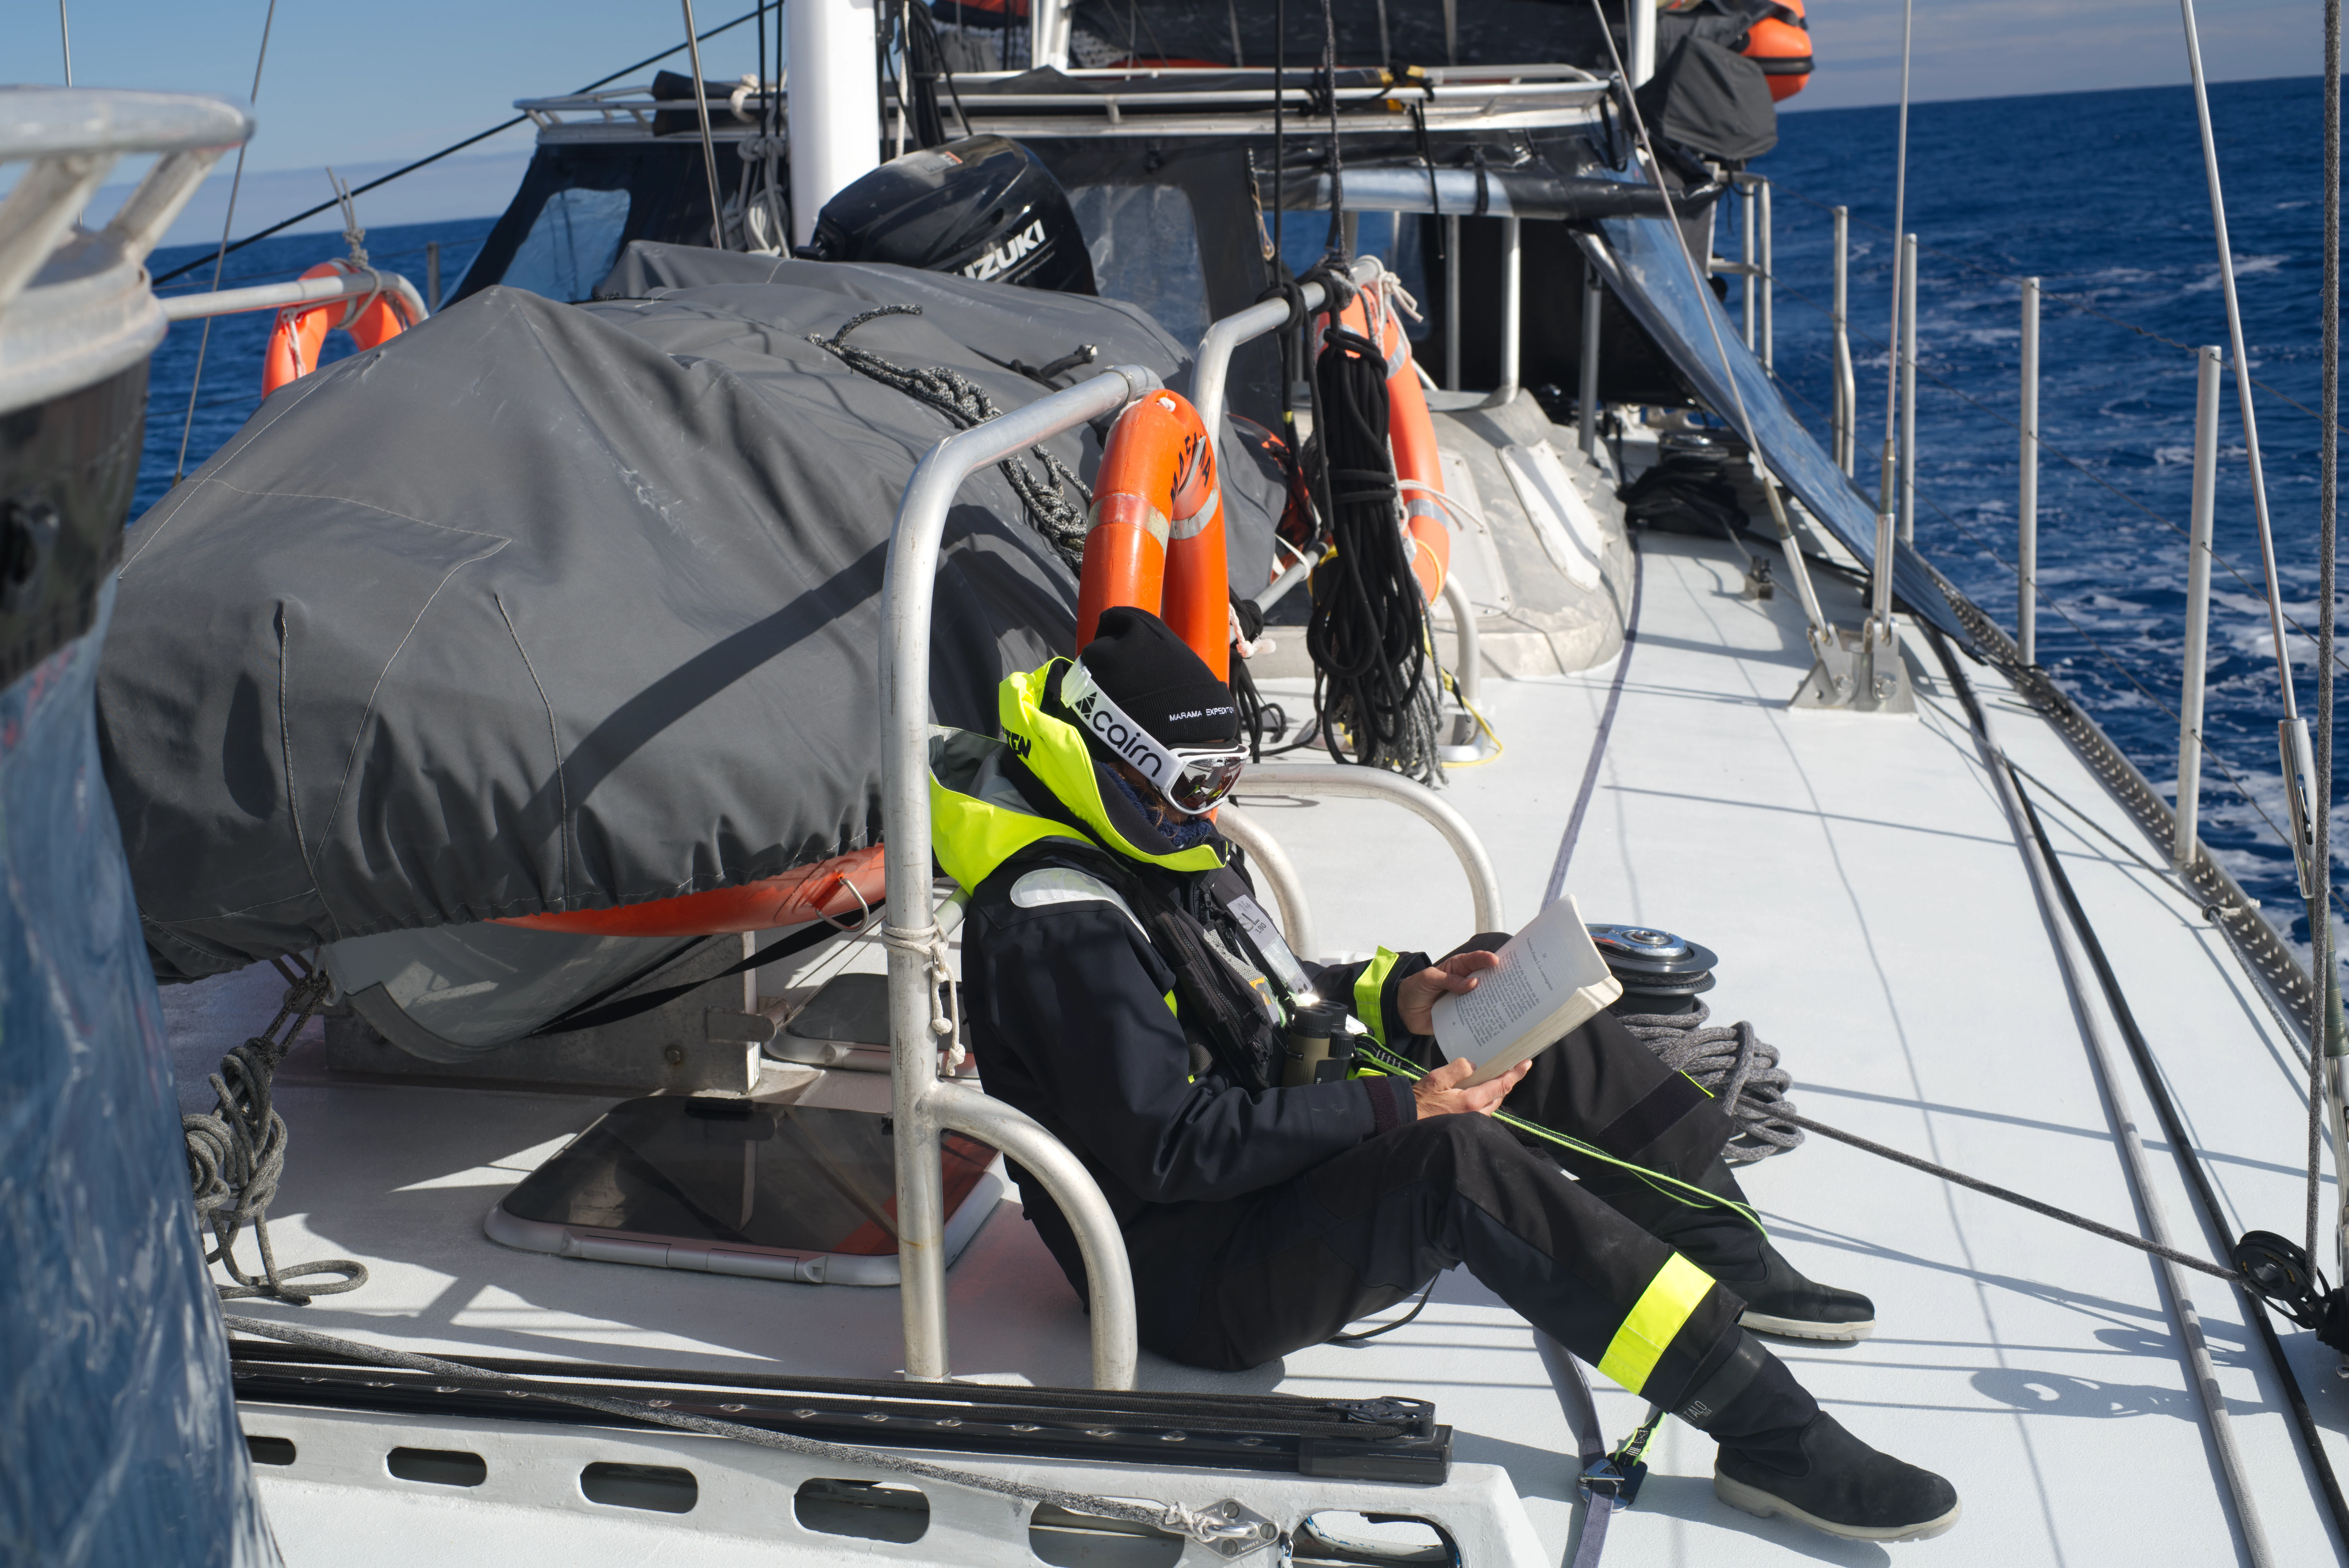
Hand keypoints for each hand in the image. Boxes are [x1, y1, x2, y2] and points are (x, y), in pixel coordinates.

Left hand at [1395, 949, 1498, 1035]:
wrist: (1403, 1011)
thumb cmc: (1415, 988)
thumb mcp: (1428, 979)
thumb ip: (1448, 980)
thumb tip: (1472, 983)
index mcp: (1457, 968)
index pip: (1474, 960)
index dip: (1486, 959)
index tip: (1496, 961)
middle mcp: (1464, 983)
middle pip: (1485, 979)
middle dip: (1497, 979)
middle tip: (1510, 981)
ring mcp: (1464, 1000)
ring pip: (1483, 998)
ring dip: (1493, 1000)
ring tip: (1507, 1002)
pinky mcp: (1461, 1016)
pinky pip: (1474, 1016)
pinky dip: (1483, 1017)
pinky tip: (1494, 1020)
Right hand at [1411, 1055, 1529, 1118]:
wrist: (1406, 1119)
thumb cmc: (1420, 1100)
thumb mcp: (1436, 1079)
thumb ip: (1457, 1069)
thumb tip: (1473, 1064)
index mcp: (1471, 1101)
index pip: (1501, 1085)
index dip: (1516, 1074)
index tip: (1526, 1063)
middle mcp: (1476, 1113)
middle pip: (1500, 1095)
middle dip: (1507, 1081)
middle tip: (1512, 1066)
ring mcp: (1472, 1121)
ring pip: (1492, 1104)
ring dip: (1497, 1090)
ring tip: (1497, 1076)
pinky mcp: (1466, 1124)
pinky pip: (1483, 1110)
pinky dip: (1487, 1098)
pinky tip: (1480, 1090)